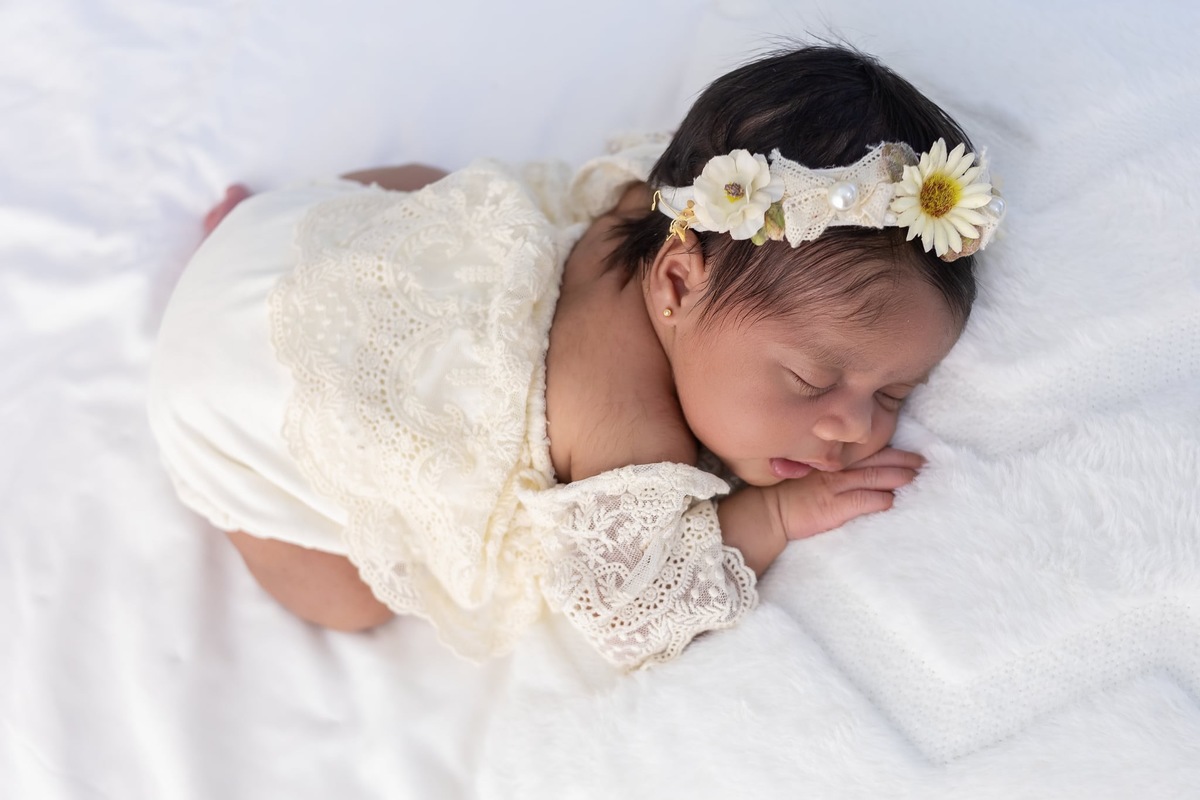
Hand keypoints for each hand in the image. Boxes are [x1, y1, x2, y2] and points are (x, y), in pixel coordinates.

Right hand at [775, 447, 923, 540]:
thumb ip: (834, 471)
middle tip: (924, 462)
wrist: (769, 511)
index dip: (892, 453)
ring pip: (872, 478)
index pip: (868, 454)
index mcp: (833, 462)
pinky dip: (878, 500)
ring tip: (915, 478)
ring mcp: (834, 487)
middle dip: (902, 461)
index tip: (912, 454)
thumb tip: (859, 474)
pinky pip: (860, 501)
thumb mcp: (812, 475)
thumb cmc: (790, 494)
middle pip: (875, 462)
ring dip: (896, 477)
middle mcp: (836, 471)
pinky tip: (891, 501)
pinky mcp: (832, 507)